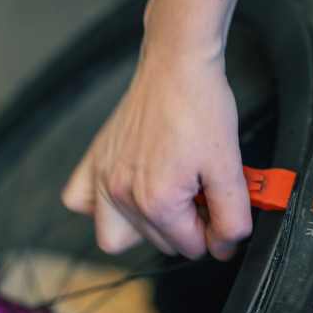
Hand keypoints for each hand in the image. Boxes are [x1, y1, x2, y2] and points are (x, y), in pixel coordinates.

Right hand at [62, 43, 250, 260]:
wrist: (177, 64)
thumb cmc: (201, 107)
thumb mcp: (229, 166)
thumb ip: (232, 216)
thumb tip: (224, 247)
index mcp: (158, 202)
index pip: (192, 247)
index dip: (216, 231)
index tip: (221, 207)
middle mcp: (122, 194)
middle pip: (160, 243)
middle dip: (187, 226)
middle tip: (202, 193)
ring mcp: (103, 178)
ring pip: (117, 235)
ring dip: (147, 226)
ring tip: (169, 198)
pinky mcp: (95, 159)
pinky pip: (80, 202)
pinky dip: (100, 206)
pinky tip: (128, 190)